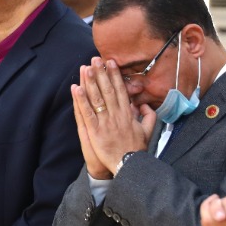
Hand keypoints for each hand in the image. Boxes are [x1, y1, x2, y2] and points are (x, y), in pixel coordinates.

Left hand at [71, 58, 153, 175]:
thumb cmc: (137, 150)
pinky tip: (76, 89)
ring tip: (85, 68)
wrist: (130, 166)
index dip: (115, 75)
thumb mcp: (148, 131)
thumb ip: (149, 116)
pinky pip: (87, 113)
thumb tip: (145, 104)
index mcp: (128, 114)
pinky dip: (81, 101)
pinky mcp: (95, 132)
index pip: (120, 90)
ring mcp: (105, 123)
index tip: (111, 63)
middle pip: (108, 90)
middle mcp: (116, 115)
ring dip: (90, 82)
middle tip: (96, 59)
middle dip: (101, 73)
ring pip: (97, 99)